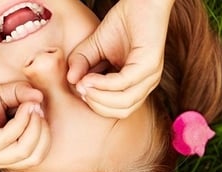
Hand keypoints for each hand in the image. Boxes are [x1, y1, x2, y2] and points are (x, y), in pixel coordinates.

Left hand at [0, 82, 49, 169]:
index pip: (37, 155)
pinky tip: (20, 107)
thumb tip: (39, 97)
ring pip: (24, 151)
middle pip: (34, 157)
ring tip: (30, 106)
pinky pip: (7, 139)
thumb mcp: (1, 96)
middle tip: (37, 108)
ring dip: (33, 126)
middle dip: (43, 132)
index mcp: (4, 153)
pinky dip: (20, 122)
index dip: (45, 133)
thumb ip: (20, 95)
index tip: (40, 108)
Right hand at [66, 0, 171, 117]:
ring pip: (124, 103)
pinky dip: (104, 84)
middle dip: (96, 104)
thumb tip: (71, 81)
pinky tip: (90, 77)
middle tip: (79, 88)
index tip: (78, 88)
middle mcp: (146, 84)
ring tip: (83, 84)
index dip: (94, 103)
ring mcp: (150, 76)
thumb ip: (82, 63)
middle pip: (120, 111)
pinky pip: (124, 83)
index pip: (116, 109)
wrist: (142, 1)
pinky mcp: (149, 65)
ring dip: (98, 96)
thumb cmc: (123, 22)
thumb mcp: (94, 46)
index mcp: (136, 84)